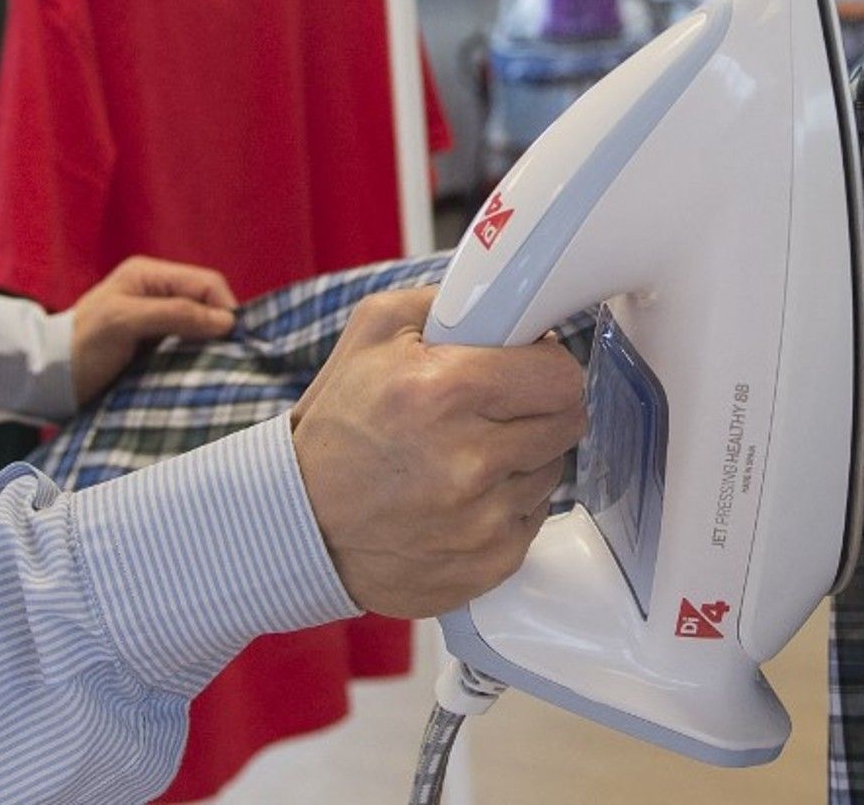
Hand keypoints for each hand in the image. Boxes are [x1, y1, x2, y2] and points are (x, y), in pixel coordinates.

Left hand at [70, 256, 238, 405]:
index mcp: (149, 275)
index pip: (207, 283)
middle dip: (219, 326)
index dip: (224, 308)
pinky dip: (200, 353)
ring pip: (204, 323)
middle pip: (209, 302)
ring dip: (211, 342)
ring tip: (213, 362)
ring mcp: (160, 316)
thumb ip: (175, 314)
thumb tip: (226, 321)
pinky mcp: (160, 341)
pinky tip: (199, 366)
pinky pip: (193, 341)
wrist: (51, 380)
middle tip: (224, 354)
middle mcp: (158, 291)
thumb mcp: (125, 322)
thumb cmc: (83, 347)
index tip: (230, 341)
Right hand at [290, 286, 586, 618]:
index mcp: (443, 392)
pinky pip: (533, 519)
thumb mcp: (373, 332)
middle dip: (539, 408)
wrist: (295, 524)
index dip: (546, 366)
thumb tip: (516, 299)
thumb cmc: (335, 428)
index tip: (527, 368)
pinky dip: (507, 506)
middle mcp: (468, 462)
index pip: (561, 375)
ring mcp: (481, 521)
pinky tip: (462, 498)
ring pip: (553, 471)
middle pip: (568, 422)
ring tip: (466, 456)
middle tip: (498, 410)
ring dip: (523, 459)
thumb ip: (453, 301)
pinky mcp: (488, 564)